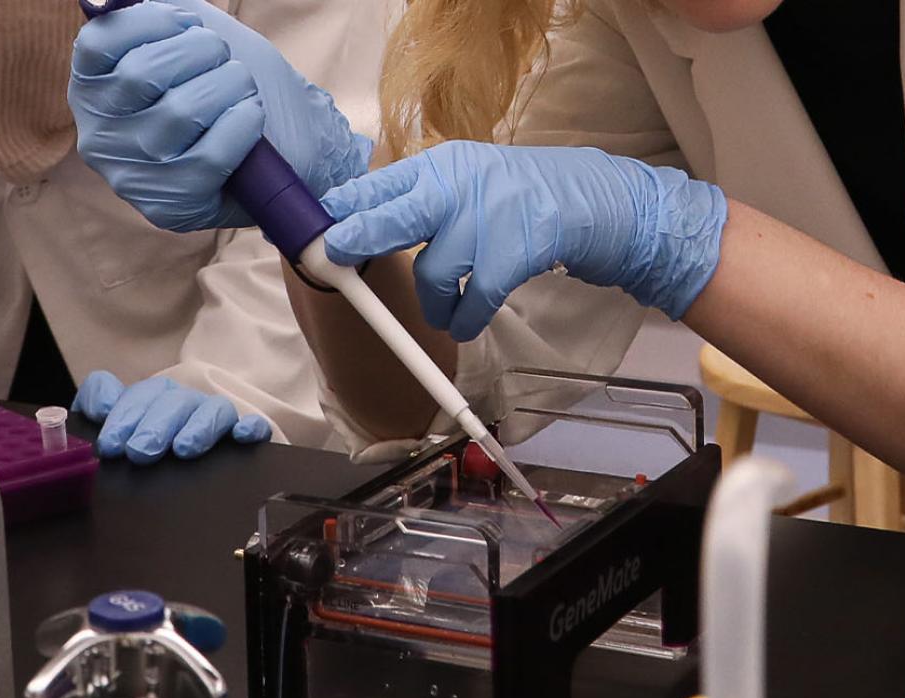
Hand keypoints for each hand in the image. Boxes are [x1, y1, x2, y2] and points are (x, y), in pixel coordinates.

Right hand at [69, 0, 370, 231]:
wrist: (285, 142)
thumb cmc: (227, 84)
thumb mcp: (189, 35)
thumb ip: (155, 14)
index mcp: (93, 89)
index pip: (99, 43)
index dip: (151, 22)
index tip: (188, 24)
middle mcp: (100, 136)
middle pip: (142, 74)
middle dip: (201, 53)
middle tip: (223, 59)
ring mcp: (131, 177)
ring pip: (180, 112)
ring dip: (229, 87)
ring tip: (241, 88)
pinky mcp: (168, 207)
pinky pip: (209, 155)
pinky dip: (241, 125)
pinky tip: (249, 118)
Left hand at [72, 370, 272, 463]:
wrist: (203, 453)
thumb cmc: (153, 445)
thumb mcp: (118, 434)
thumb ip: (97, 413)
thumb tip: (88, 410)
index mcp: (148, 400)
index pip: (132, 394)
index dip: (119, 413)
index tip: (109, 444)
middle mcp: (180, 402)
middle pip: (169, 400)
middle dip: (153, 425)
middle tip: (138, 452)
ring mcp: (212, 416)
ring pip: (209, 409)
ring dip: (195, 427)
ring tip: (182, 450)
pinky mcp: (243, 431)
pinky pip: (251, 423)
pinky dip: (248, 427)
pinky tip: (242, 436)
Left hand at [321, 142, 727, 339]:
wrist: (588, 201)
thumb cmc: (511, 198)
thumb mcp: (462, 182)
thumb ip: (415, 199)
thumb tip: (353, 224)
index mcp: (440, 167)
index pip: (380, 185)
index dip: (344, 209)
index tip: (317, 228)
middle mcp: (460, 188)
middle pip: (395, 215)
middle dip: (358, 237)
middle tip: (332, 256)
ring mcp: (488, 220)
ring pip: (433, 275)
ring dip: (433, 306)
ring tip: (443, 313)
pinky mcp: (513, 254)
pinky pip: (473, 301)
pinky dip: (465, 321)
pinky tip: (466, 324)